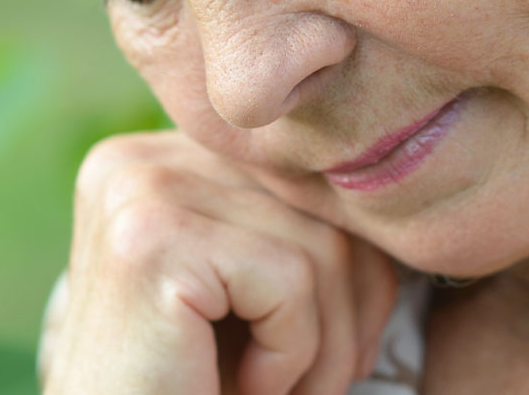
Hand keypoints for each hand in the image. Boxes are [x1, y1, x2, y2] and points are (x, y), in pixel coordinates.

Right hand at [38, 131, 398, 394]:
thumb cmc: (191, 388)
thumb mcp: (247, 296)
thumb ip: (289, 229)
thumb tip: (391, 202)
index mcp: (156, 157)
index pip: (301, 179)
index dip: (346, 267)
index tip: (328, 348)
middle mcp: (138, 158)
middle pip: (316, 204)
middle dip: (349, 309)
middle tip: (314, 384)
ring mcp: (139, 189)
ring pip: (319, 245)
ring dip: (325, 346)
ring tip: (277, 392)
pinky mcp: (153, 238)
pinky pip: (291, 279)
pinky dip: (293, 355)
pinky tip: (246, 388)